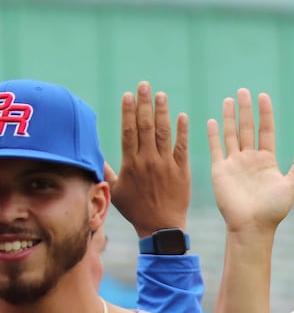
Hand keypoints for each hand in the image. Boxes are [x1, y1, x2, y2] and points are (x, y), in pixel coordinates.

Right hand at [105, 82, 189, 237]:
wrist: (162, 227)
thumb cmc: (136, 210)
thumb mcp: (116, 191)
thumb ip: (106, 170)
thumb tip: (92, 155)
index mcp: (131, 163)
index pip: (129, 131)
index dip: (128, 111)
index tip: (128, 94)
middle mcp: (148, 160)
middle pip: (145, 126)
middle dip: (144, 104)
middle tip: (145, 85)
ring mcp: (166, 165)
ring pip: (163, 133)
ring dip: (162, 112)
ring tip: (161, 95)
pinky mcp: (182, 171)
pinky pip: (182, 147)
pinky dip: (183, 132)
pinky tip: (183, 116)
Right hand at [208, 88, 293, 235]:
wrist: (252, 226)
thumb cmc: (273, 210)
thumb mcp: (290, 186)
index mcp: (267, 161)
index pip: (266, 131)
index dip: (265, 114)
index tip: (263, 96)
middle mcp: (250, 159)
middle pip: (247, 128)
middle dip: (245, 110)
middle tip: (244, 91)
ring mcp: (234, 164)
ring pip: (231, 134)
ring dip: (229, 117)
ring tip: (230, 99)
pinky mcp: (220, 170)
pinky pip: (216, 148)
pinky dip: (213, 135)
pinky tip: (213, 120)